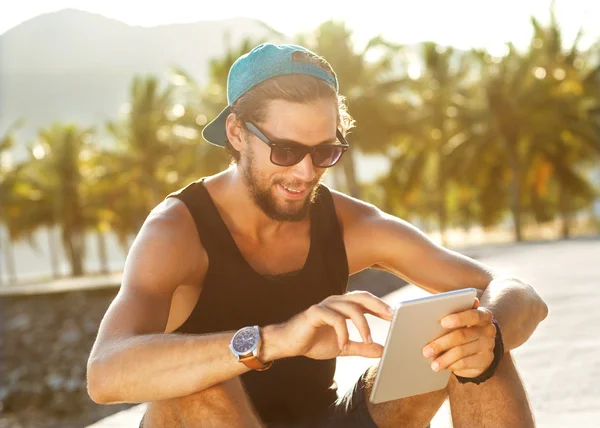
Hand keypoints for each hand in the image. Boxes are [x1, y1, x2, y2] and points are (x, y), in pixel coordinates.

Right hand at [276, 291, 393, 359]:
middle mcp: (335, 302)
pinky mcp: (314, 313)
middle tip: (392, 317)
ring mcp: (325, 306)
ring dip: (362, 325)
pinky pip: (334, 318)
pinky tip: (342, 344)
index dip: (381, 306)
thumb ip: (361, 347)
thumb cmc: (314, 341)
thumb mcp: (342, 347)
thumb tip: (382, 351)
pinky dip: (342, 332)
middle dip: (378, 306)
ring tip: (368, 340)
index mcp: (343, 307)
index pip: (366, 301)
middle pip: (361, 297)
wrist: (288, 344)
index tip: (397, 316)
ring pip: (350, 307)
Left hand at [422, 298, 496, 377]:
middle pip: (462, 336)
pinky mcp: (485, 361)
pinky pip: (465, 363)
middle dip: (441, 344)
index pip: (472, 315)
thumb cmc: (465, 328)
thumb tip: (430, 316)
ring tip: (433, 364)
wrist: (481, 348)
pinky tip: (443, 366)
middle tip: (426, 351)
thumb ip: (452, 317)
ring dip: (444, 359)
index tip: (442, 323)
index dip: (458, 318)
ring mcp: (488, 346)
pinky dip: (451, 365)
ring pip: (461, 352)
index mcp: (483, 315)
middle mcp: (488, 330)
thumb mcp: (462, 321)